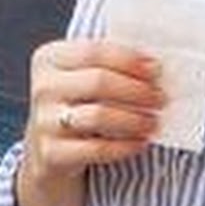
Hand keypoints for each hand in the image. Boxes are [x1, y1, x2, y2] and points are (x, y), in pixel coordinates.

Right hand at [23, 38, 163, 180]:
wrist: (48, 153)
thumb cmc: (76, 107)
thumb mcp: (81, 77)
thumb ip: (109, 65)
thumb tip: (156, 64)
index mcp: (49, 58)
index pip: (94, 51)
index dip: (130, 60)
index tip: (157, 70)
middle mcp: (43, 88)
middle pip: (98, 82)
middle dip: (137, 90)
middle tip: (161, 99)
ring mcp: (44, 122)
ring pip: (99, 116)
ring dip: (135, 119)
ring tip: (154, 122)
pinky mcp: (52, 154)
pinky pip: (97, 148)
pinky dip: (125, 146)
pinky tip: (141, 143)